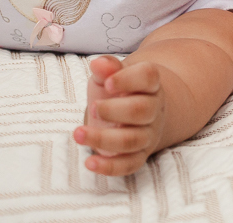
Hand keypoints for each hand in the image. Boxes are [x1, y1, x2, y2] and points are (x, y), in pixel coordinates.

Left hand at [74, 55, 163, 175]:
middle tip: (93, 107)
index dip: (128, 80)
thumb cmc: (118, 91)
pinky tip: (90, 162)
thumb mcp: (110, 75)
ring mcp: (148, 134)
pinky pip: (129, 165)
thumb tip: (98, 64)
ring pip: (132, 140)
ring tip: (78, 134)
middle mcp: (154, 109)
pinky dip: (110, 167)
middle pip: (142, 110)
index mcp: (150, 84)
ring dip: (104, 138)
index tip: (108, 83)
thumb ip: (106, 68)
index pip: (148, 77)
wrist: (134, 113)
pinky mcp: (139, 155)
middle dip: (114, 110)